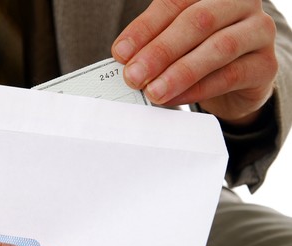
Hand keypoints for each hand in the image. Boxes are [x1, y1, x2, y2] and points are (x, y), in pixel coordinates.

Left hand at [112, 0, 276, 125]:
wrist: (240, 77)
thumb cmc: (202, 52)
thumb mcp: (178, 42)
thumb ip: (156, 44)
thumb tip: (127, 60)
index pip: (174, 3)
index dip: (144, 29)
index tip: (120, 53)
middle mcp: (239, 3)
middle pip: (197, 22)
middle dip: (160, 51)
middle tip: (134, 76)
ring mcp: (257, 32)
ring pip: (217, 48)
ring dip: (179, 73)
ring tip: (153, 91)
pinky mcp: (265, 65)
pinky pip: (230, 76)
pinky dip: (197, 89)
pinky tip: (175, 98)